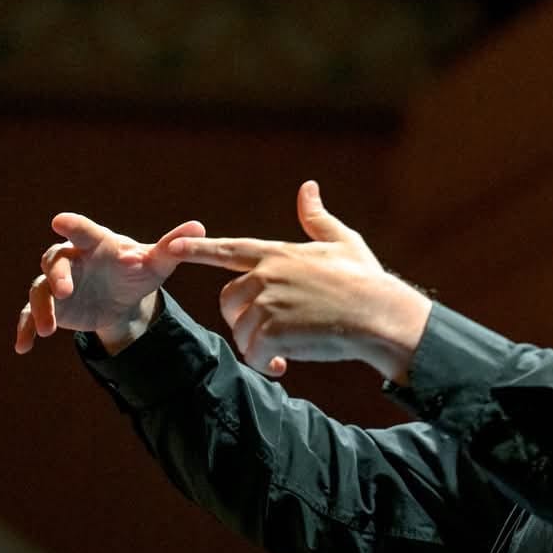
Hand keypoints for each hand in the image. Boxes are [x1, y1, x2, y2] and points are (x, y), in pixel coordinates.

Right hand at [15, 214, 205, 354]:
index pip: (83, 231)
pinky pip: (31, 314)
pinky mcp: (51, 305)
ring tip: (48, 330)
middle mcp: (72, 259)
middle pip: (55, 260)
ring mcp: (57, 282)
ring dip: (42, 308)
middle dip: (57, 275)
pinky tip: (23, 347)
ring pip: (40, 290)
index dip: (72, 225)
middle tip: (64, 291)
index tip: (59, 221)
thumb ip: (173, 245)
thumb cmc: (138, 270)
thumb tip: (199, 227)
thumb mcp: (157, 262)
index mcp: (96, 243)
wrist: (124, 297)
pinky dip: (26, 328)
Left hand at [168, 181, 430, 384]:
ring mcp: (268, 302)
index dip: (198, 249)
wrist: (380, 315)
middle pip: (230, 301)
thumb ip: (317, 219)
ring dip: (261, 346)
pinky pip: (254, 354)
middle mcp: (267, 274)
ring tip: (289, 348)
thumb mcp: (344, 242)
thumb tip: (308, 187)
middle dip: (244, 319)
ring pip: (242, 331)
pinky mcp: (272, 331)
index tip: (172, 247)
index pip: (228, 250)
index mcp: (279, 253)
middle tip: (275, 332)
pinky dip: (267, 365)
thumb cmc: (366, 281)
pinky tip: (286, 365)